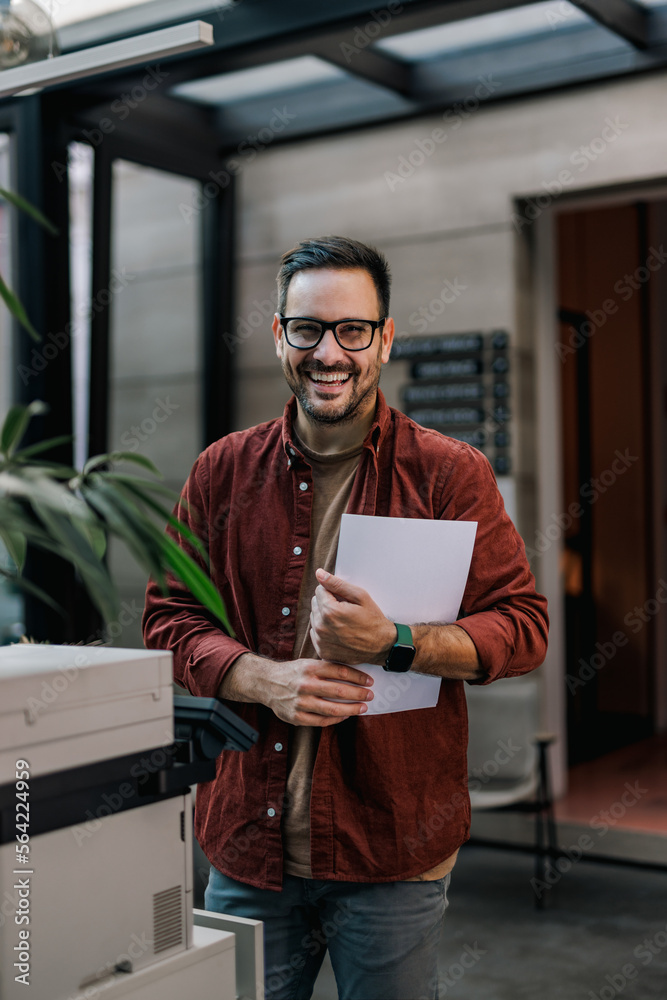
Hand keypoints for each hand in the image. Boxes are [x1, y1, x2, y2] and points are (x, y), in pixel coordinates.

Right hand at [220, 653, 374, 726]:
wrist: (266, 683)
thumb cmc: (293, 673)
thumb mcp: (308, 663)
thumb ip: (327, 668)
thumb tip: (354, 674)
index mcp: (309, 668)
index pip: (340, 671)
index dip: (357, 677)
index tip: (369, 681)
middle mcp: (305, 685)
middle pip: (339, 691)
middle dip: (359, 694)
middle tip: (370, 695)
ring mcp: (300, 703)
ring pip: (332, 709)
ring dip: (351, 709)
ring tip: (362, 708)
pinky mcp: (296, 717)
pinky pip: (321, 721)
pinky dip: (336, 719)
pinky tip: (345, 716)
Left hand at [309, 569, 395, 665]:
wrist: (382, 646)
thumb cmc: (373, 620)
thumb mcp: (360, 596)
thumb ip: (337, 583)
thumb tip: (319, 573)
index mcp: (329, 611)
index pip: (319, 590)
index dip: (333, 592)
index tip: (345, 600)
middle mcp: (321, 627)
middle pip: (315, 604)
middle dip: (327, 603)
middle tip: (345, 611)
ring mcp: (321, 641)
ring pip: (315, 618)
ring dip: (325, 617)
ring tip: (343, 622)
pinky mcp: (322, 650)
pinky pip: (316, 634)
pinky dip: (325, 631)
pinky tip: (339, 632)